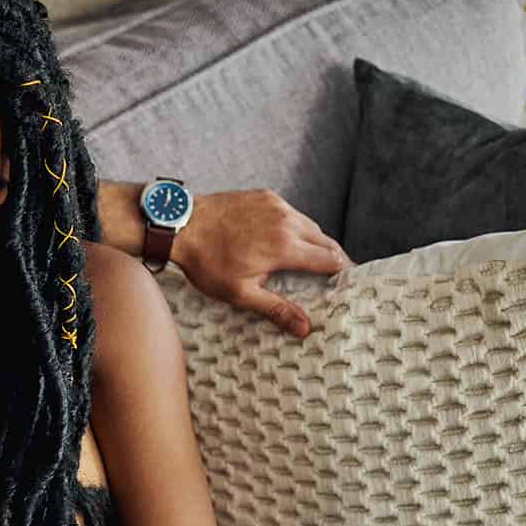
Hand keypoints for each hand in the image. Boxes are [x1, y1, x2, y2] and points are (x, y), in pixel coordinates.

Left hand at [169, 190, 349, 338]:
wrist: (180, 224)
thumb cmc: (206, 261)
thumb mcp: (240, 293)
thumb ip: (276, 308)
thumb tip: (305, 328)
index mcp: (286, 247)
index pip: (330, 260)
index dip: (341, 273)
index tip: (346, 285)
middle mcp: (287, 221)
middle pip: (326, 241)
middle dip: (333, 258)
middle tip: (334, 275)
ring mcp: (276, 205)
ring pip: (309, 224)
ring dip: (314, 241)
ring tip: (311, 259)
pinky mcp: (265, 196)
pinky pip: (290, 212)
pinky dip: (294, 226)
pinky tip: (286, 239)